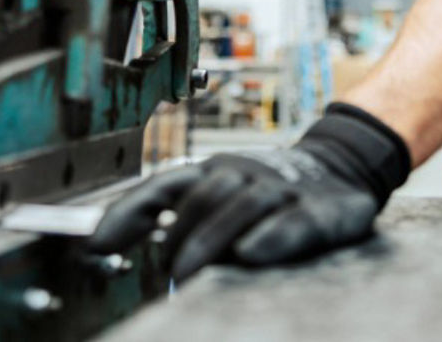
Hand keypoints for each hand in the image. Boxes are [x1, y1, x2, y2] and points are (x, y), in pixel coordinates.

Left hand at [87, 104, 409, 281]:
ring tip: (187, 272)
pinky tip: (252, 252)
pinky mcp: (320, 210)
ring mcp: (283, 189)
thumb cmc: (272, 191)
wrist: (346, 167)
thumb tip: (105, 243)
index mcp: (216, 170)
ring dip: (210, 238)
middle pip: (204, 195)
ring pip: (243, 204)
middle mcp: (246, 172)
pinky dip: (271, 236)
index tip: (95, 245)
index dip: (129, 213)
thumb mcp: (222, 195)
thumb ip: (175, 215)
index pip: (164, 186)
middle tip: (167, 274)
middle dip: (178, 235)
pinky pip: (293, 221)